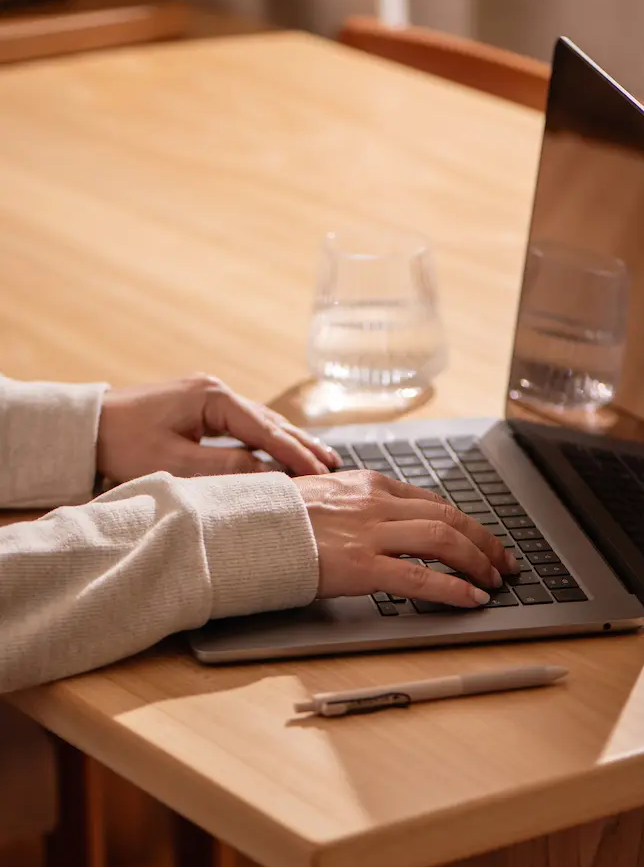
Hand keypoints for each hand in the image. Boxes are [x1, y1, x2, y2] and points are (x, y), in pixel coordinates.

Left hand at [97, 374, 339, 482]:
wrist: (86, 428)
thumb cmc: (125, 444)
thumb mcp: (177, 462)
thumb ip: (227, 468)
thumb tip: (272, 475)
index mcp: (212, 397)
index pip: (265, 428)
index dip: (295, 453)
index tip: (321, 473)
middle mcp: (216, 390)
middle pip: (270, 421)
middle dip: (301, 445)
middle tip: (333, 466)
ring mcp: (209, 396)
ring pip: (259, 423)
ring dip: (287, 442)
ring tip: (319, 460)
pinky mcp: (201, 407)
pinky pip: (244, 426)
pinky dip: (266, 441)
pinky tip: (281, 453)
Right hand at [294, 470, 519, 607]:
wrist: (242, 530)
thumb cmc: (273, 519)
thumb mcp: (319, 495)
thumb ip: (353, 503)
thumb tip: (377, 518)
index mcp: (366, 484)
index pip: (430, 500)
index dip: (464, 522)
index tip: (480, 537)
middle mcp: (375, 502)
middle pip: (447, 517)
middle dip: (484, 541)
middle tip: (503, 561)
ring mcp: (370, 533)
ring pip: (443, 540)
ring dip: (477, 561)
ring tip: (493, 580)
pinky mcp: (361, 566)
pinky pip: (421, 577)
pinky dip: (454, 589)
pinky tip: (471, 599)